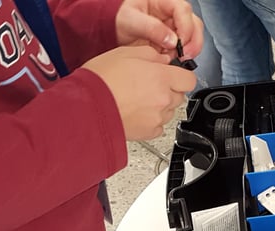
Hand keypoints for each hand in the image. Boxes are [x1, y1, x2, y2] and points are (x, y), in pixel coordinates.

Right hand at [82, 46, 196, 140]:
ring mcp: (157, 118)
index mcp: (161, 77)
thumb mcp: (124, 53)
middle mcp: (163, 98)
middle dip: (169, 90)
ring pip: (169, 111)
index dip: (180, 76)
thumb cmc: (100, 81)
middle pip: (180, 95)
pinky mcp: (148, 132)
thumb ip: (150, 54)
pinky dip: (151, 121)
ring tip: (137, 100)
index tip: (172, 75)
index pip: (189, 79)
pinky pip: (158, 126)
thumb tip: (163, 59)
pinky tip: (136, 113)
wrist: (85, 108)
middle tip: (148, 86)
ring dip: (160, 105)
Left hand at [114, 0, 202, 59]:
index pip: (183, 10)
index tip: (179, 42)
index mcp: (163, 1)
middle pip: (194, 24)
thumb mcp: (130, 20)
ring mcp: (172, 26)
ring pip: (192, 36)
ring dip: (188, 49)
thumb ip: (152, 28)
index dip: (186, 27)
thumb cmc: (116, 17)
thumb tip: (172, 40)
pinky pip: (183, 47)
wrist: (109, 29)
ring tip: (176, 58)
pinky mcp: (170, 40)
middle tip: (184, 54)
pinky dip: (180, 55)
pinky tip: (170, 59)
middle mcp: (171, 12)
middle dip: (193, 41)